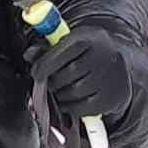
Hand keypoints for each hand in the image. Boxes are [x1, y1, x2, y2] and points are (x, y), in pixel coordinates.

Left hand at [19, 0, 147, 147]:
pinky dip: (71, 107)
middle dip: (53, 81)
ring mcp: (109, 78)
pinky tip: (72, 100)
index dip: (44, 65)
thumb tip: (29, 55)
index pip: (61, 53)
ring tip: (64, 89)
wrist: (118, 66)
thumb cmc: (86, 54)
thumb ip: (47, 50)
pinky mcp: (111, 98)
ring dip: (61, 95)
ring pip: (71, 93)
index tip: (36, 73)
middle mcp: (102, 56)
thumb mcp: (69, 45)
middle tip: (53, 82)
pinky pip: (81, 108)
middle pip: (64, 75)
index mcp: (87, 39)